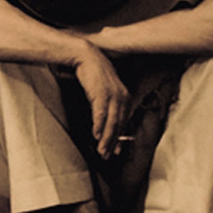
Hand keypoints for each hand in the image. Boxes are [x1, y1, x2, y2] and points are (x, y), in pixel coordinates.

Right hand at [71, 38, 131, 160]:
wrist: (86, 56)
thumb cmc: (93, 74)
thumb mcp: (103, 90)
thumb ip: (106, 105)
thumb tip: (104, 122)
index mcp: (125, 97)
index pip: (124, 122)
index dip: (120, 138)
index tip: (116, 151)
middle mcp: (122, 96)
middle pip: (119, 124)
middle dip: (113, 142)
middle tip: (107, 155)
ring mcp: (113, 94)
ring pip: (112, 121)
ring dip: (107, 138)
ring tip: (101, 150)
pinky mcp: (102, 92)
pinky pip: (101, 112)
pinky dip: (100, 125)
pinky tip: (96, 135)